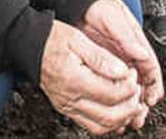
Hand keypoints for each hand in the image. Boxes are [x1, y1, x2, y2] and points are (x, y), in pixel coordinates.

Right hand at [40, 20, 145, 135]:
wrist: (29, 45)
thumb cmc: (51, 39)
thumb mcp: (78, 39)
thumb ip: (101, 57)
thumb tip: (122, 71)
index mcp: (74, 79)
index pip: (111, 93)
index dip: (129, 86)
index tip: (133, 75)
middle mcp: (70, 98)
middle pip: (109, 116)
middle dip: (130, 107)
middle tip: (137, 92)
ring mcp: (67, 106)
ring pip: (100, 126)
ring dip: (121, 119)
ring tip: (131, 104)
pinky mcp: (66, 108)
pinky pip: (90, 125)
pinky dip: (107, 122)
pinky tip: (116, 110)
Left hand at [80, 0, 163, 110]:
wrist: (83, 2)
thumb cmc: (101, 6)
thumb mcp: (114, 18)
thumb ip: (127, 36)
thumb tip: (142, 53)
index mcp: (136, 42)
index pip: (150, 66)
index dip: (153, 84)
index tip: (152, 98)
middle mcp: (130, 53)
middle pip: (143, 80)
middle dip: (143, 98)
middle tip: (140, 115)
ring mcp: (118, 59)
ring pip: (129, 84)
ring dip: (131, 101)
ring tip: (130, 118)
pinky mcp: (106, 63)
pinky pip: (114, 82)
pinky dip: (116, 95)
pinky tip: (114, 107)